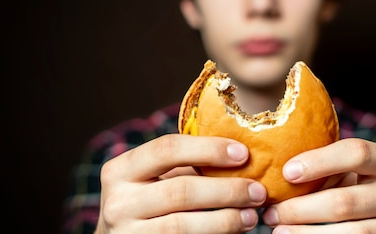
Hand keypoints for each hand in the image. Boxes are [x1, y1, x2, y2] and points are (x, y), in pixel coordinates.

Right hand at [95, 133, 267, 233]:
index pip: (167, 149)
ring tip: (251, 215)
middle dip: (226, 190)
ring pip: (182, 225)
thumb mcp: (154, 177)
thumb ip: (185, 165)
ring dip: (225, 220)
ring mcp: (126, 233)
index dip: (208, 149)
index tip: (243, 154)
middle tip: (258, 191)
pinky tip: (234, 231)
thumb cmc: (148, 201)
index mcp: (120, 169)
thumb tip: (239, 154)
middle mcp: (117, 202)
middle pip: (180, 190)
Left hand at [262, 138, 375, 232]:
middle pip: (344, 201)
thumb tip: (274, 167)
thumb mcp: (354, 172)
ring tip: (278, 230)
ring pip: (350, 233)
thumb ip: (328, 165)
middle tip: (271, 212)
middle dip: (300, 208)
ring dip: (306, 233)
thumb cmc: (361, 189)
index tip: (286, 172)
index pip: (356, 152)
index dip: (319, 161)